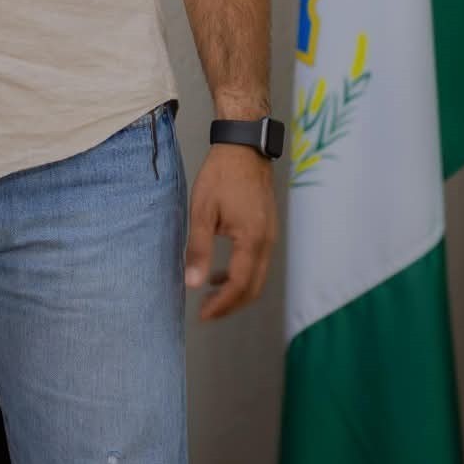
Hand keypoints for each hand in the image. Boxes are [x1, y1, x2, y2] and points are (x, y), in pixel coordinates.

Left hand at [183, 144, 276, 320]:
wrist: (244, 148)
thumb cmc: (221, 176)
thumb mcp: (202, 212)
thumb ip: (199, 250)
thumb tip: (193, 284)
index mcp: (252, 241)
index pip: (239, 286)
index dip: (221, 306)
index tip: (202, 315)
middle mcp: (267, 243)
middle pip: (253, 288)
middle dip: (230, 305)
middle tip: (206, 312)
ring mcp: (271, 236)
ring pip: (258, 277)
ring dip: (236, 291)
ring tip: (210, 295)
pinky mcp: (268, 230)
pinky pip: (258, 262)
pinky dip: (242, 275)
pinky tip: (220, 272)